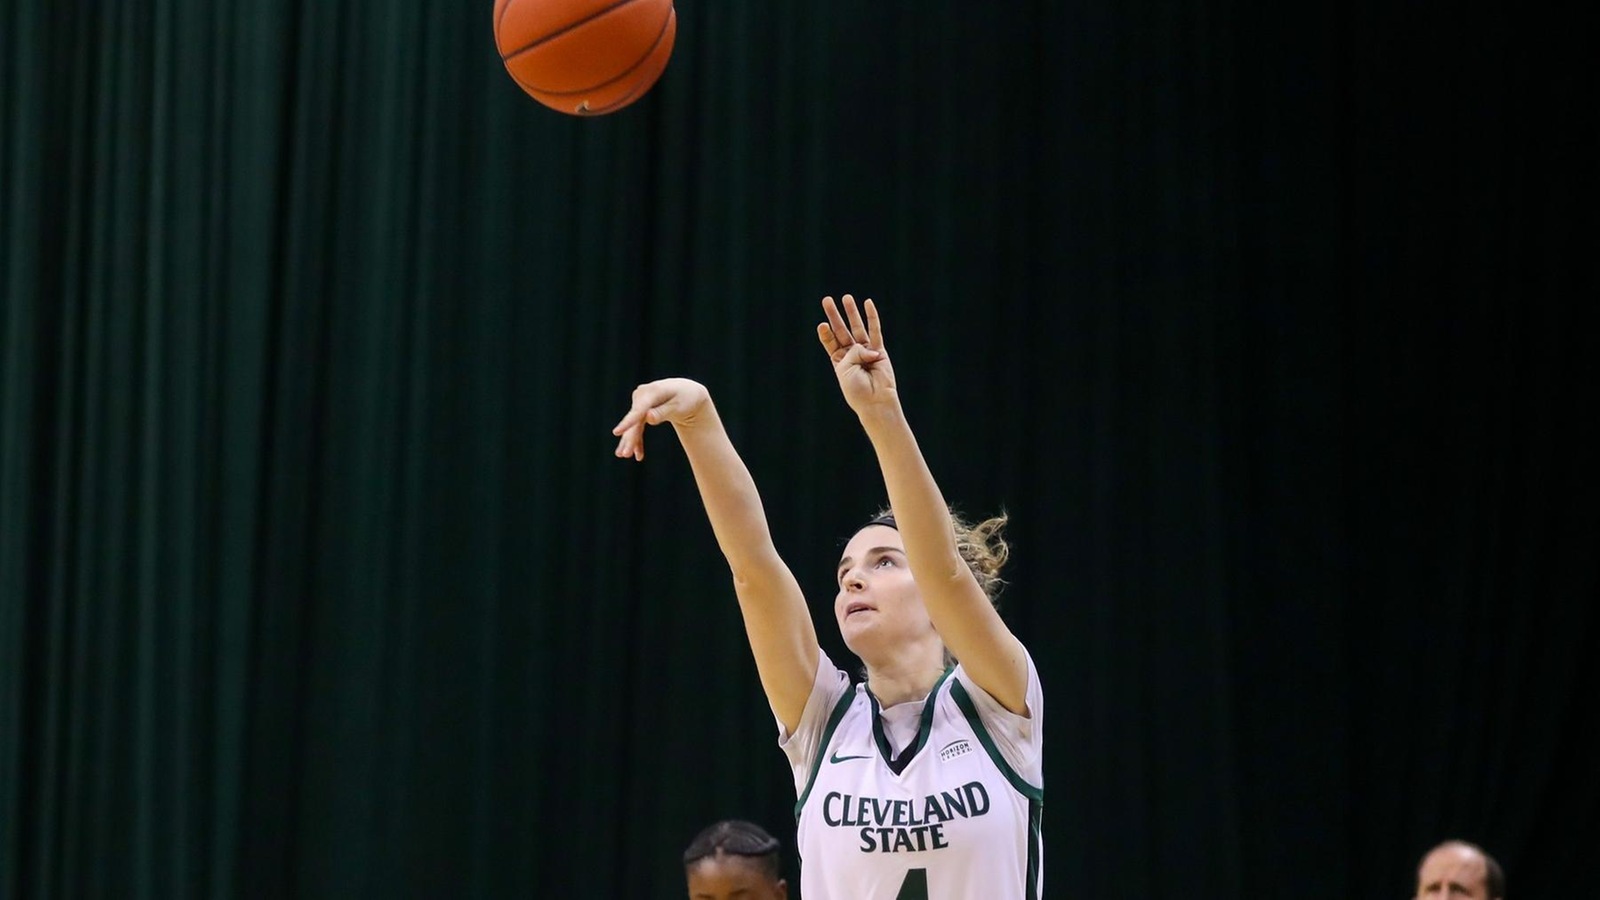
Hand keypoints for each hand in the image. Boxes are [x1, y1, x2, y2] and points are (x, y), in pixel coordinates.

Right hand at [611, 377, 711, 460]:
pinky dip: (638, 439)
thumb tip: (648, 418)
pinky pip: (638, 426)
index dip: (628, 422)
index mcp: (653, 391)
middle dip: (630, 437)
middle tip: (624, 454)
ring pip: (634, 424)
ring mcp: (640, 402)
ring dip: (630, 440)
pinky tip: (638, 454)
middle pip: (635, 419)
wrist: (688, 393)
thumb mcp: (678, 406)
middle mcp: (643, 394)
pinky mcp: (641, 410)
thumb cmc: (686, 399)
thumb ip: (663, 412)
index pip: (639, 409)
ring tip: (624, 455)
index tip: (617, 432)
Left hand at [817, 294, 897, 414]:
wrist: (875, 401)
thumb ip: (854, 352)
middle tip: (826, 300)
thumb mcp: (846, 369)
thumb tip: (869, 346)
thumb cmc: (857, 390)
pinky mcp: (879, 351)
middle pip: (841, 330)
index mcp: (839, 361)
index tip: (822, 324)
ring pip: (857, 327)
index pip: (830, 341)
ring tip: (846, 297)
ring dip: (851, 312)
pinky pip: (875, 331)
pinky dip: (872, 317)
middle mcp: (851, 354)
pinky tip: (868, 304)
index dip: (825, 332)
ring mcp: (866, 351)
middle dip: (834, 315)